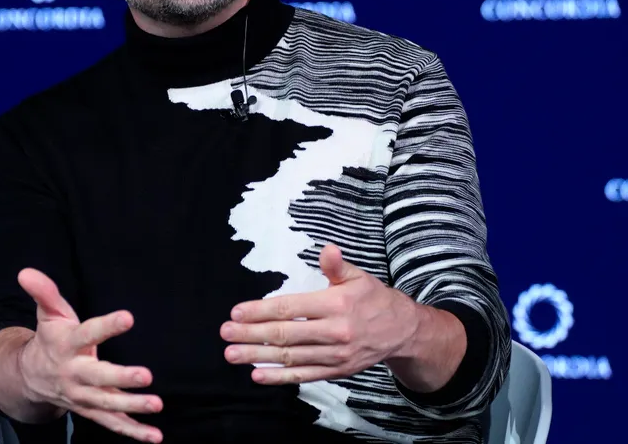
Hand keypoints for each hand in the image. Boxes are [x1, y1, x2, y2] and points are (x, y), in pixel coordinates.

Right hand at [17, 269, 163, 442]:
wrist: (31, 378)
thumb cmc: (50, 339)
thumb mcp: (48, 314)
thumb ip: (44, 293)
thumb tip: (26, 272)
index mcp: (67, 345)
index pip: (88, 333)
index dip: (107, 326)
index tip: (128, 317)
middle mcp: (75, 373)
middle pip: (98, 377)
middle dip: (121, 377)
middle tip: (146, 375)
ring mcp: (83, 396)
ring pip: (107, 404)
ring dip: (132, 407)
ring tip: (156, 404)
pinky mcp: (92, 410)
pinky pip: (112, 424)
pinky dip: (133, 432)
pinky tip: (155, 436)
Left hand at [220, 244, 417, 384]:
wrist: (402, 331)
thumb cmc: (373, 299)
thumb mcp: (358, 277)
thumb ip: (337, 266)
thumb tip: (327, 250)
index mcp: (336, 304)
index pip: (291, 308)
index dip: (261, 311)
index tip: (236, 313)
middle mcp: (334, 332)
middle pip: (285, 334)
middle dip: (251, 335)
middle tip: (225, 334)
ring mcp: (335, 355)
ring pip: (290, 357)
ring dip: (258, 356)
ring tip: (232, 354)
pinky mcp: (336, 371)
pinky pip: (303, 375)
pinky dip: (279, 377)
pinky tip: (257, 374)